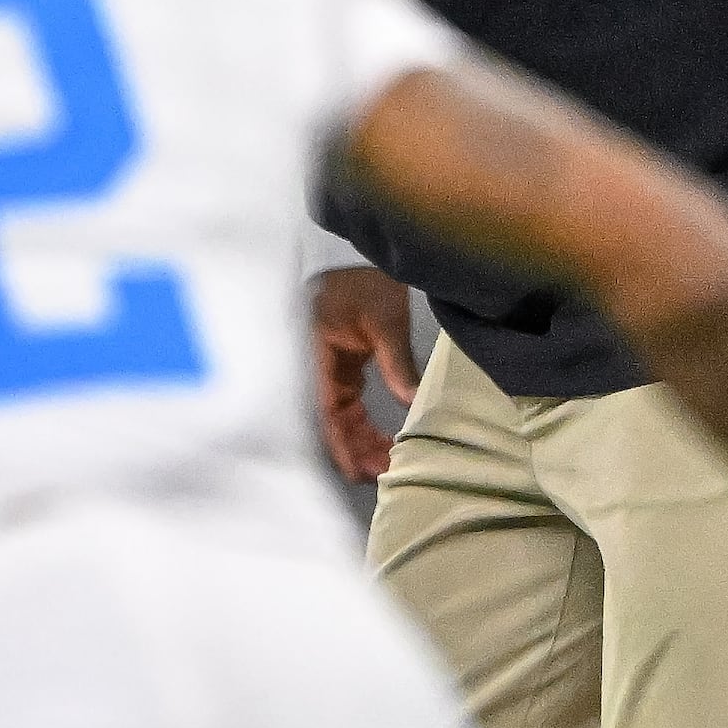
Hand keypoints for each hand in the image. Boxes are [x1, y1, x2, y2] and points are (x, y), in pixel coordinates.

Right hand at [310, 268, 416, 481]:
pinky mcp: (341, 367)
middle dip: (355, 450)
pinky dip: (364, 425)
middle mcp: (316, 367)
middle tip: (385, 473)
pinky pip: (349, 405)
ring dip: (361, 441)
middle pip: (332, 421)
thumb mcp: (384, 320)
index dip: (341, 445)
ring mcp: (328, 368)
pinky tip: (384, 440)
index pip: (326, 411)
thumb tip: (411, 403)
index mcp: (316, 356)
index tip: (360, 472)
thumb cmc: (365, 282)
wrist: (361, 254)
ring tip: (388, 462)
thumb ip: (396, 362)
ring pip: (341, 418)